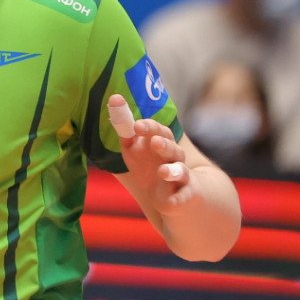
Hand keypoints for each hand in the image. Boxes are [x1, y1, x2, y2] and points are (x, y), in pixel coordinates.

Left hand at [107, 94, 192, 211]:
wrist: (171, 197)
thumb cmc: (149, 167)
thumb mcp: (133, 149)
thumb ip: (124, 129)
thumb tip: (115, 98)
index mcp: (161, 143)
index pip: (158, 131)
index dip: (149, 128)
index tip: (136, 126)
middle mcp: (174, 158)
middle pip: (172, 148)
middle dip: (163, 144)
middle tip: (153, 142)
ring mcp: (181, 177)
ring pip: (180, 171)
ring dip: (172, 171)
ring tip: (162, 172)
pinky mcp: (184, 196)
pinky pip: (183, 197)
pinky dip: (178, 199)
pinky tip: (170, 202)